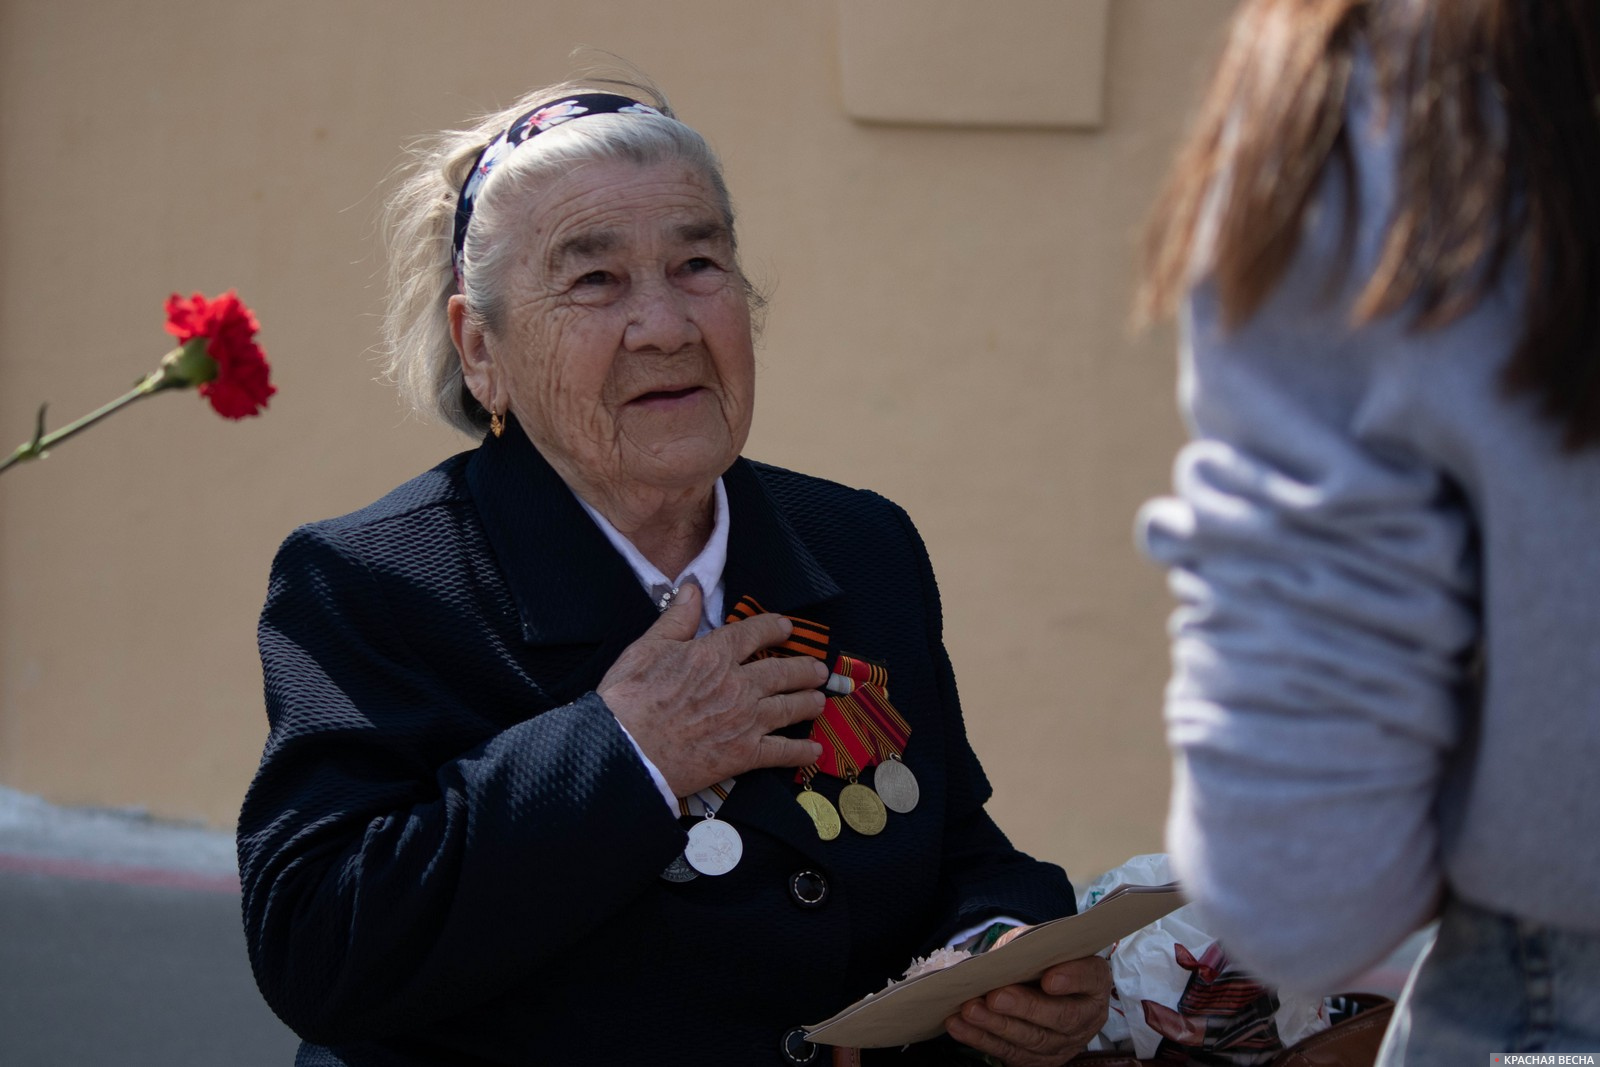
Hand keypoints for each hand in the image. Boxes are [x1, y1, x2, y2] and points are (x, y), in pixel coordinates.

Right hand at [597, 582, 828, 796]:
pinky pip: (781, 752)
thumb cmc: (631, 698)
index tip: (787, 628)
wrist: (626, 749)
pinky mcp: (743, 755)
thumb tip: (692, 588)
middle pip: (781, 672)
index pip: (753, 634)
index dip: (773, 628)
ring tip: (820, 700)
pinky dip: (800, 752)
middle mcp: (738, 685)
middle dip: (803, 668)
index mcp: (715, 655)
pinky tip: (814, 751)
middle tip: (817, 668)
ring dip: (808, 703)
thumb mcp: (648, 647)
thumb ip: (677, 618)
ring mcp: (745, 721)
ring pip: (789, 708)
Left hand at [944, 955, 1111, 1066]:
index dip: (1072, 979)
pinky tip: (959, 1025)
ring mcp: (1064, 1043)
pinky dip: (981, 1039)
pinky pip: (1010, 1053)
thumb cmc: (1042, 959)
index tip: (1049, 978)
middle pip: (1061, 1016)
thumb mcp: (1041, 944)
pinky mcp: (1039, 1060)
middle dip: (1026, 1007)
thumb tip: (997, 958)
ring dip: (997, 1026)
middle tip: (995, 996)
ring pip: (1033, 1040)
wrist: (1042, 986)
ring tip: (970, 1010)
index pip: (1090, 978)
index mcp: (1094, 981)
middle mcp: (1085, 1016)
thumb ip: (1028, 947)